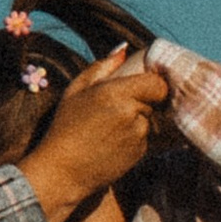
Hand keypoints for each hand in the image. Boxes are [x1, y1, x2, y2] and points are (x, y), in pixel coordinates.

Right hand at [20, 46, 170, 221]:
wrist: (63, 171)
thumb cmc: (65, 127)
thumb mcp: (77, 90)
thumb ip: (103, 67)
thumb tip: (124, 50)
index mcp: (116, 93)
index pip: (157, 84)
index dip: (154, 83)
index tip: (142, 85)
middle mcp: (132, 114)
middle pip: (154, 100)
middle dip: (141, 101)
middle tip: (116, 108)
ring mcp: (138, 135)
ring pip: (149, 120)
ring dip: (136, 120)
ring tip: (109, 128)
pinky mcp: (140, 153)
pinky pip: (145, 138)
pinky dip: (133, 137)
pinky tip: (112, 142)